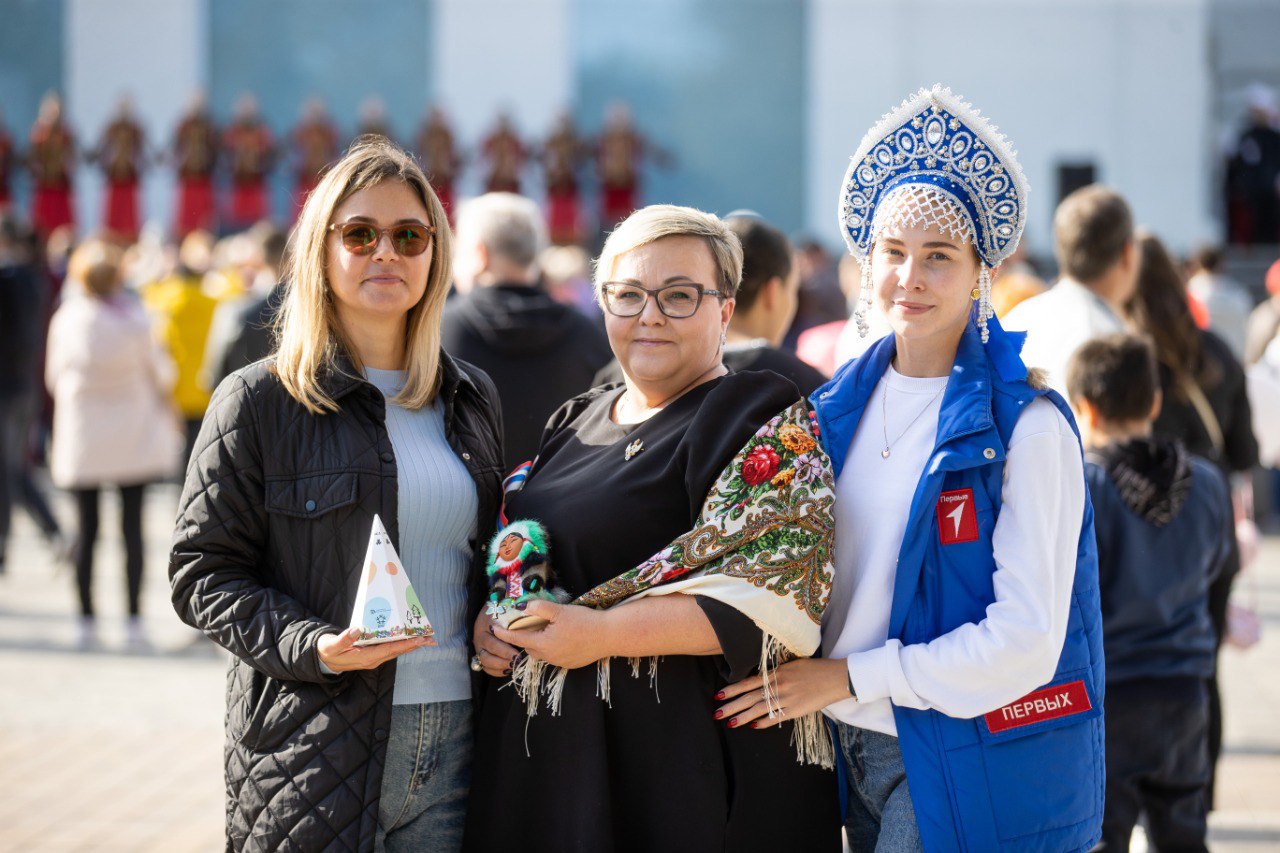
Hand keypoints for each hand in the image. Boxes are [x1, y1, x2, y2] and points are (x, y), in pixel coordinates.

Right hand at [316, 626, 433, 672]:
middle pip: (398, 651)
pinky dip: (402, 644)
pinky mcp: (373, 655)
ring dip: (411, 645)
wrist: (323, 660)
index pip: (390, 650)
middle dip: (415, 645)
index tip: (420, 639)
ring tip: (425, 638)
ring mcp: (374, 659)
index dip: (406, 644)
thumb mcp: (332, 645)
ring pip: (396, 651)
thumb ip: (344, 639)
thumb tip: (357, 629)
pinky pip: (391, 649)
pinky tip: (409, 639)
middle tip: (431, 639)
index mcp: (366, 657)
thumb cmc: (328, 651)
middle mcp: (373, 660)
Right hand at [472, 608, 521, 677]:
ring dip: (499, 664)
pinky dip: (496, 671)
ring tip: (513, 665)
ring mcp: (479, 645)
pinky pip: (485, 667)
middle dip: (504, 653)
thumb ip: (517, 614)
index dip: (506, 639)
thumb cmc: (506, 612)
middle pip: (490, 645)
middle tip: (517, 658)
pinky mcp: (480, 654)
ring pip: (485, 658)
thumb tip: (529, 614)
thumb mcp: (510, 610)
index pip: (495, 630)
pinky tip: (507, 670)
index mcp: (487, 620)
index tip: (518, 645)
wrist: (493, 613)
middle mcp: (480, 633)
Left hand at [492, 599, 609, 669]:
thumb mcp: (560, 610)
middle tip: (526, 623)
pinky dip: (552, 647)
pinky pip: (554, 656)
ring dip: (539, 642)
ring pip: (541, 653)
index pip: (517, 639)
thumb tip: (522, 607)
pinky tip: (562, 637)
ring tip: (545, 629)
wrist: (609, 636)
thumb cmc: (585, 622)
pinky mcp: (570, 664)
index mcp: (543, 644)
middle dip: (524, 637)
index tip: (493, 628)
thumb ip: (539, 608)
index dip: (504, 633)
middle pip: (529, 647)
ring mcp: (560, 662)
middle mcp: (549, 657)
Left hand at [714, 658, 851, 728]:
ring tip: (729, 723)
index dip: (732, 690)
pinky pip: (777, 718)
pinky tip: (753, 726)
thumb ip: (776, 672)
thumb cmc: (815, 668)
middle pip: (750, 698)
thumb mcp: (792, 664)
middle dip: (731, 706)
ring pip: (759, 710)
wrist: (836, 677)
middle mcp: (778, 686)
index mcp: (776, 673)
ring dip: (743, 717)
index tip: (719, 696)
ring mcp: (787, 699)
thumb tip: (761, 678)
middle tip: (716, 713)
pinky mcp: (797, 710)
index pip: (748, 683)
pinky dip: (764, 722)